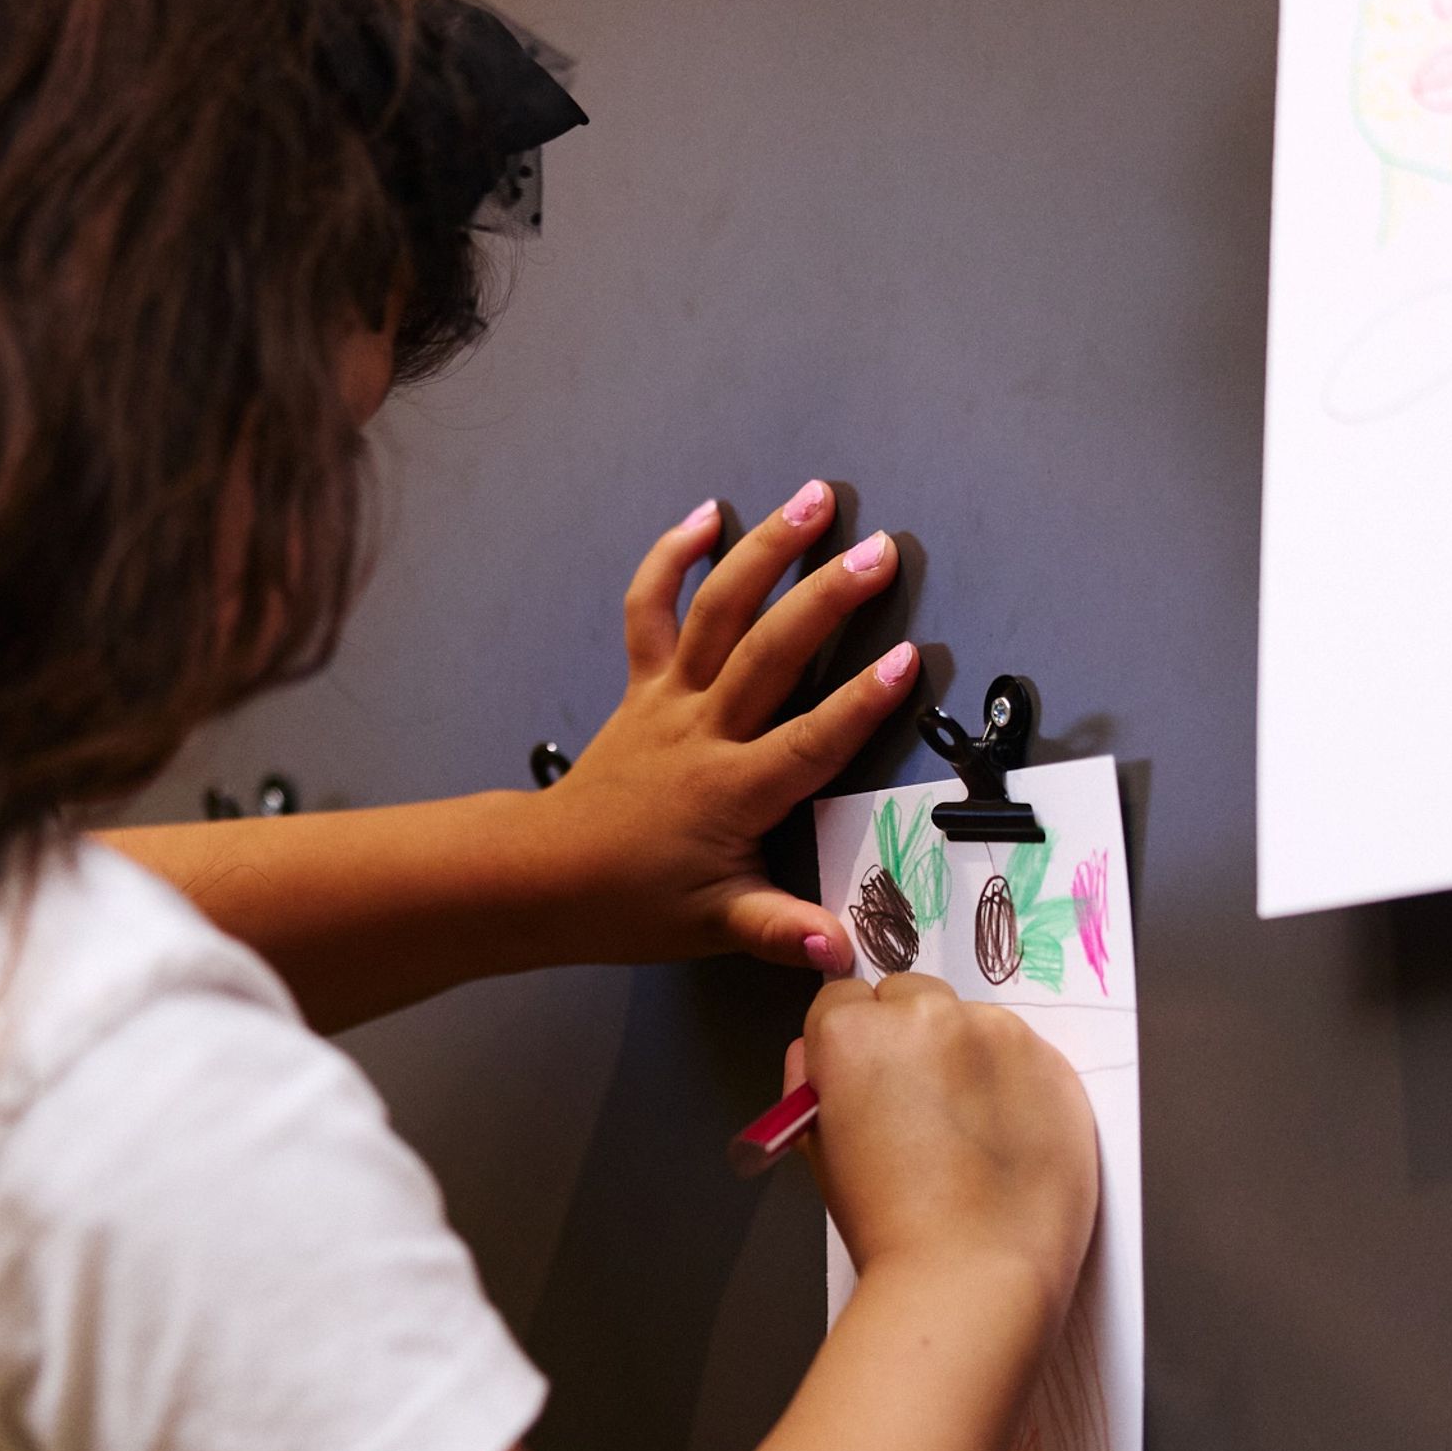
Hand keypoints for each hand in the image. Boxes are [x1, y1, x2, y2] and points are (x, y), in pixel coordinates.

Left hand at [523, 481, 917, 972]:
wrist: (543, 876)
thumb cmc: (633, 902)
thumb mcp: (715, 926)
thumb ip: (783, 930)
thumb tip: (845, 950)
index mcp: (732, 791)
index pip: (808, 741)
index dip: (859, 702)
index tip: (908, 660)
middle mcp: (702, 730)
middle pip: (770, 652)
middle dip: (827, 599)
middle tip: (881, 552)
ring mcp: (667, 699)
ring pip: (718, 612)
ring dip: (765, 551)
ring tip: (814, 500)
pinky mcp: (641, 685)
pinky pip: (651, 610)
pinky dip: (672, 558)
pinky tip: (708, 514)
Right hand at [791, 971, 1097, 1304]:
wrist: (973, 1274)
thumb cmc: (890, 1227)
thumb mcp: (819, 1150)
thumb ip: (814, 1085)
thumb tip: (824, 1062)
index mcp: (854, 1032)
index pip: (842, 1000)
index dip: (849, 1047)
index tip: (864, 1082)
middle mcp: (926, 1015)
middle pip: (909, 996)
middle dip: (907, 1037)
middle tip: (917, 1106)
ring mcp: (998, 1034)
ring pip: (972, 1022)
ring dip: (964, 1057)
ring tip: (967, 1134)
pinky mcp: (1055, 1063)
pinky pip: (1024, 1056)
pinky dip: (1014, 1085)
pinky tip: (1006, 1141)